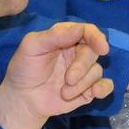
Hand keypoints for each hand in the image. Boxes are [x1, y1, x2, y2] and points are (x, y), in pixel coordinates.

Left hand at [0, 22, 114, 128]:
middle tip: (68, 79)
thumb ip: (54, 36)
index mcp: (66, 38)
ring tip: (64, 93)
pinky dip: (103, 88)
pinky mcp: (88, 89)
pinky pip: (106, 86)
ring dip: (82, 84)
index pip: (87, 31)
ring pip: (97, 71)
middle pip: (93, 52)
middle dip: (82, 66)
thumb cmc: (24, 69)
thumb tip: (80, 29)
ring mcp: (83, 72)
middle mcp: (77, 53)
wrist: (22, 99)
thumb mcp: (32, 47)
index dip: (96, 37)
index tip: (102, 48)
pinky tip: (94, 93)